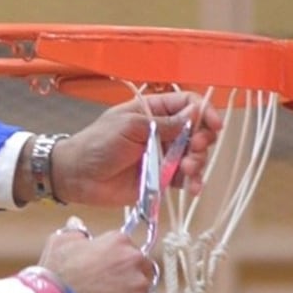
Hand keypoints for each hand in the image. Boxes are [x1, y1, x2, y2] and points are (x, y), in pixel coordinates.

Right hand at [38, 224, 155, 292]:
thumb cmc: (55, 271)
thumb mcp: (60, 242)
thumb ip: (75, 231)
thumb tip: (77, 223)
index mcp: (120, 242)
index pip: (129, 252)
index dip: (116, 265)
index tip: (103, 274)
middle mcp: (135, 262)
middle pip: (141, 276)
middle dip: (126, 286)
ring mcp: (138, 290)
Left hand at [48, 91, 221, 207]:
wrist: (77, 176)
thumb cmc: (98, 144)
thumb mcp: (131, 127)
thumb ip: (165, 123)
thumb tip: (196, 112)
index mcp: (153, 110)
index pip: (187, 104)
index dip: (204, 112)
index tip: (214, 124)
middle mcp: (162, 131)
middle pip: (197, 131)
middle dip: (203, 140)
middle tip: (196, 148)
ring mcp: (163, 155)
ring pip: (194, 156)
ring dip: (198, 162)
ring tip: (188, 170)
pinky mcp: (161, 178)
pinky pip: (184, 179)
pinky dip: (192, 182)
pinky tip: (193, 188)